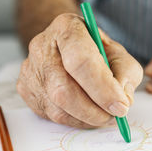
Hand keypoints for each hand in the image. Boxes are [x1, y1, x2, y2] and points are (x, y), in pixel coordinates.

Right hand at [17, 13, 142, 127]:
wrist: (68, 49)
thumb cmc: (95, 52)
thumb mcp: (119, 54)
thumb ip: (125, 74)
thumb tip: (122, 101)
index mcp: (67, 29)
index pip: (81, 61)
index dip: (103, 89)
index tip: (121, 106)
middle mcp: (41, 47)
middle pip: (64, 90)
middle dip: (95, 111)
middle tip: (115, 116)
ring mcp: (30, 70)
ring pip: (58, 109)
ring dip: (88, 119)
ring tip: (104, 114)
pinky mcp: (25, 90)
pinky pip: (52, 116)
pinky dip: (76, 121)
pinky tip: (87, 113)